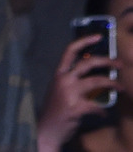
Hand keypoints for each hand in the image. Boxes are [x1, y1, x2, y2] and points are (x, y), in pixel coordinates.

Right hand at [37, 34, 121, 151]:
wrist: (45, 130)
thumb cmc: (54, 110)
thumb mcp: (59, 90)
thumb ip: (71, 81)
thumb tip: (93, 74)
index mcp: (58, 74)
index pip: (70, 51)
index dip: (84, 42)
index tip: (98, 37)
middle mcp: (63, 80)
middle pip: (88, 63)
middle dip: (107, 61)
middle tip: (120, 64)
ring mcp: (69, 93)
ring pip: (97, 81)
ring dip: (113, 83)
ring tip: (121, 87)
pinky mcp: (76, 108)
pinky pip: (97, 106)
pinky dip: (103, 111)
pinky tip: (104, 114)